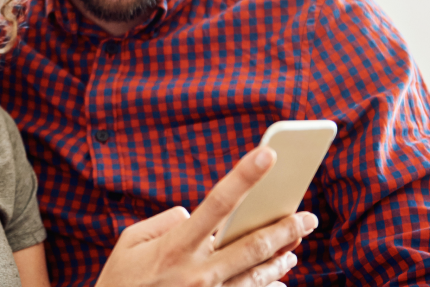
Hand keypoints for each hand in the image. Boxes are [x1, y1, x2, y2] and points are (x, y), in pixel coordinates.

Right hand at [94, 147, 318, 286]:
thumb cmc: (120, 280)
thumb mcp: (130, 242)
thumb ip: (165, 221)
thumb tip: (193, 214)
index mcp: (177, 245)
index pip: (218, 202)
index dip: (244, 176)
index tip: (268, 154)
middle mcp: (198, 271)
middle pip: (253, 243)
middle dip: (286, 227)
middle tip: (308, 216)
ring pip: (259, 274)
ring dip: (282, 257)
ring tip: (295, 245)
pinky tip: (279, 279)